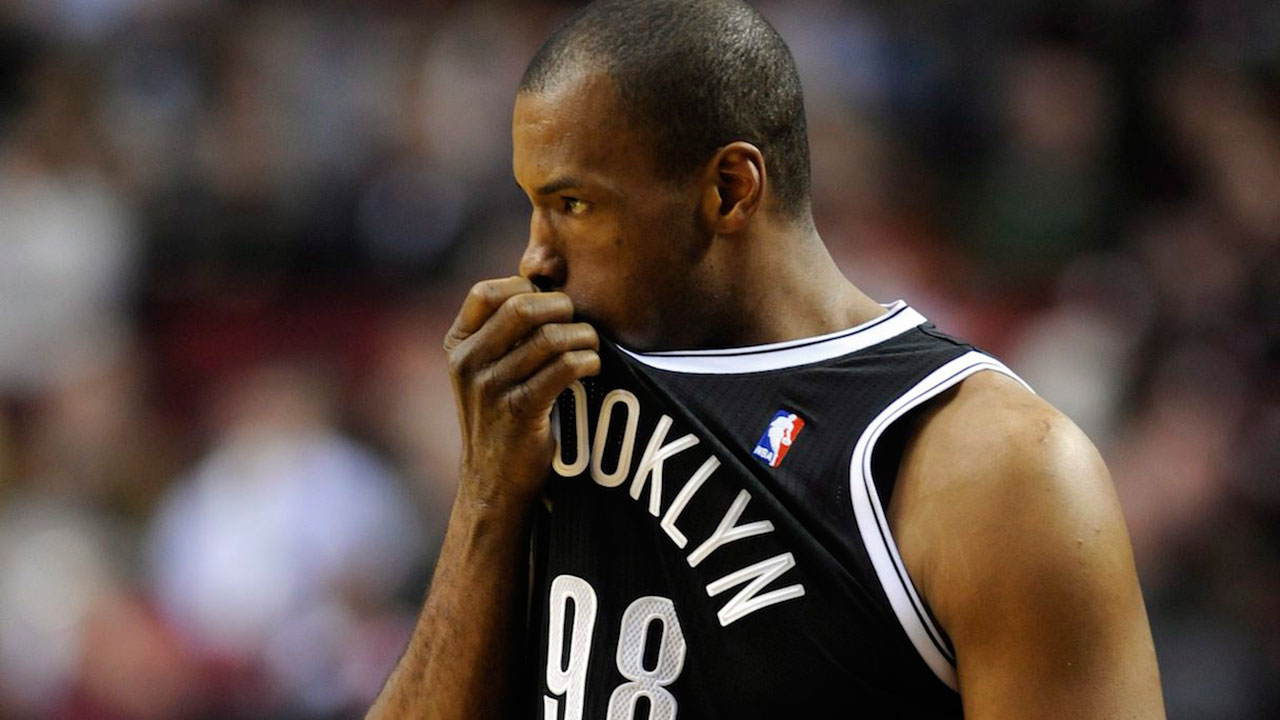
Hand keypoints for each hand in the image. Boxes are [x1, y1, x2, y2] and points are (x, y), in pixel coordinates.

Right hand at [444, 276, 599, 507]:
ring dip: (581, 335)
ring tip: (591, 344)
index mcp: (457, 346)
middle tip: (577, 320)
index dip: (524, 287)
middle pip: (521, 308)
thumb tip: (543, 287)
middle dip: (560, 307)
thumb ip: (499, 334)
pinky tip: (592, 366)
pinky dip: (586, 361)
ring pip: (549, 338)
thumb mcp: (481, 372)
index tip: (549, 303)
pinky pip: (563, 369)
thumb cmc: (498, 417)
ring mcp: (491, 388)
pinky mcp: (519, 411)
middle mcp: (468, 363)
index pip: (486, 293)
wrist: (492, 480)